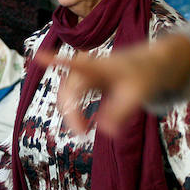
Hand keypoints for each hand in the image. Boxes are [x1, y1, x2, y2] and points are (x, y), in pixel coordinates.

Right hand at [34, 33, 189, 136]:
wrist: (150, 65)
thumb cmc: (143, 77)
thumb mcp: (138, 95)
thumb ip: (121, 112)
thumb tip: (106, 131)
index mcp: (100, 67)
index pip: (76, 64)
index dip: (57, 60)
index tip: (39, 55)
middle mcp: (88, 68)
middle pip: (68, 90)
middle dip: (70, 112)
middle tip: (83, 134)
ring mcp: (85, 75)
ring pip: (67, 95)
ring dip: (71, 114)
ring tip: (84, 131)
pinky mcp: (86, 82)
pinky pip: (72, 97)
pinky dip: (74, 112)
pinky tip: (83, 125)